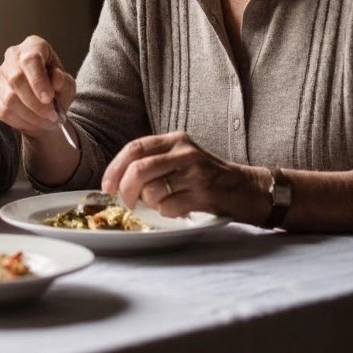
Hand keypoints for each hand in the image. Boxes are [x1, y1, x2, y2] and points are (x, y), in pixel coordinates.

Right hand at [0, 35, 74, 138]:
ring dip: (31, 115)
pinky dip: (21, 122)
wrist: (46, 104)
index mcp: (33, 45)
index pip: (30, 59)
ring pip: (10, 98)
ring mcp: (0, 74)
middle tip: (52, 116)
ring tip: (47, 122)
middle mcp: (12, 55)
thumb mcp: (67, 84)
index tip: (49, 99)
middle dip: (35, 103)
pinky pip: (3, 111)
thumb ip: (63, 81)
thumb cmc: (57, 88)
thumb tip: (56, 79)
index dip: (38, 81)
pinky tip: (34, 124)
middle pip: (16, 79)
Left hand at [103, 131, 268, 222]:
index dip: (115, 168)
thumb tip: (118, 180)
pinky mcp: (204, 193)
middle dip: (125, 189)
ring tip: (160, 203)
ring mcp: (195, 172)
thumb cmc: (206, 175)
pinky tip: (176, 208)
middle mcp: (184, 152)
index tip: (107, 186)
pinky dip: (165, 212)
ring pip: (152, 190)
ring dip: (149, 203)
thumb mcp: (181, 157)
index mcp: (175, 140)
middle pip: (139, 169)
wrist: (245, 188)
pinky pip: (169, 207)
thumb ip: (154, 160)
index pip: (134, 148)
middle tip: (126, 202)